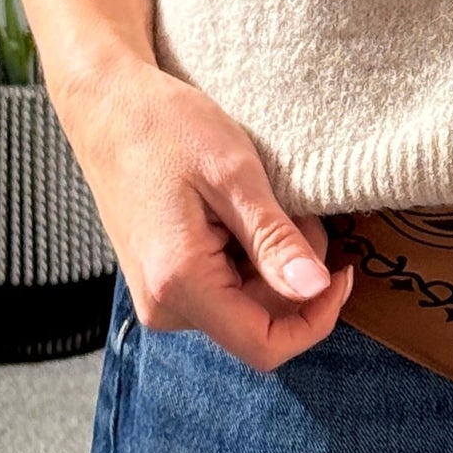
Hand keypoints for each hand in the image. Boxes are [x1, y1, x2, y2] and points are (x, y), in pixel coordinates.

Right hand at [52, 54, 353, 367]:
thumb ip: (274, 240)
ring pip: (244, 304)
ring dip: (271, 261)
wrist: (108, 108)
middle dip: (293, 273)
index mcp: (180, 284)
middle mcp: (164, 306)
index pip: (263, 345)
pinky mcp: (162, 281)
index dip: (316, 319)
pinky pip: (222, 288)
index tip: (343, 271)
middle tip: (297, 208)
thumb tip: (316, 288)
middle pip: (258, 320)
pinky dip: (247, 256)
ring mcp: (159, 296)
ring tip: (263, 201)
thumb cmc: (166, 128)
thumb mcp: (233, 175)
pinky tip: (240, 212)